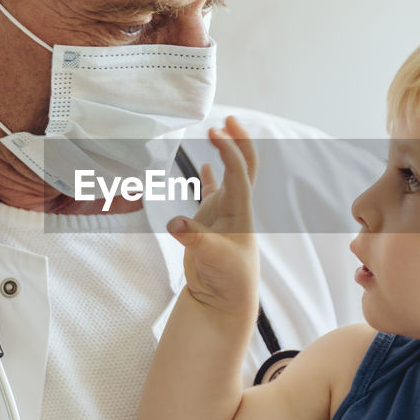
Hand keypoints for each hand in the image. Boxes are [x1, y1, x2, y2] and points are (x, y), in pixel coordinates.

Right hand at [166, 116, 258, 319]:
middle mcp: (234, 209)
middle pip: (243, 167)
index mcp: (240, 212)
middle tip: (229, 119)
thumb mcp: (212, 260)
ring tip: (218, 132)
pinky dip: (208, 176)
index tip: (215, 131)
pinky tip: (204, 164)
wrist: (224, 301)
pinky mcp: (209, 224)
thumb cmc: (227, 281)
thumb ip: (196, 240)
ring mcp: (222, 215)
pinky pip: (210, 193)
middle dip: (239, 141)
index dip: (229, 150)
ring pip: (227, 176)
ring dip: (225, 154)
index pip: (238, 172)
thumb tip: (176, 224)